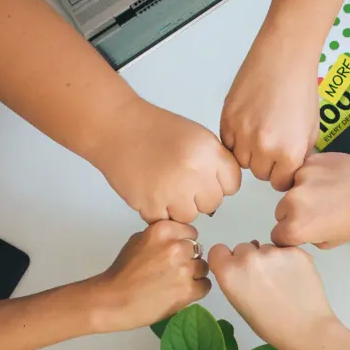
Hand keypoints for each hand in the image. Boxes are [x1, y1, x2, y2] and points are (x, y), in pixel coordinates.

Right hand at [87, 221, 210, 331]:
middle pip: (198, 250)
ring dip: (194, 275)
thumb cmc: (122, 272)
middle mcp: (176, 247)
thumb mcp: (137, 241)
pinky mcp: (189, 290)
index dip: (184, 243)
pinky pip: (205, 286)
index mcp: (163, 231)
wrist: (114, 301)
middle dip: (188, 259)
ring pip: (203, 268)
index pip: (190, 232)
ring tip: (176, 283)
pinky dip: (196, 290)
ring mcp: (184, 269)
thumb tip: (177, 239)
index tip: (175, 253)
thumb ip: (160, 237)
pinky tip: (181, 293)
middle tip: (173, 271)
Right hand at [99, 99, 241, 222]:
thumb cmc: (155, 129)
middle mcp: (194, 173)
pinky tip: (152, 191)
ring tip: (164, 186)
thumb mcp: (197, 136)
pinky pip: (166, 221)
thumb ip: (214, 161)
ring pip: (190, 216)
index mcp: (209, 152)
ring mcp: (172, 192)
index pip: (232, 184)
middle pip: (213, 203)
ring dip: (179, 207)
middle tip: (181, 182)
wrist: (118, 128)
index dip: (219, 183)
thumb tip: (223, 187)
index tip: (207, 178)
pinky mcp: (151, 206)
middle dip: (200, 196)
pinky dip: (159, 211)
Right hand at [208, 242, 335, 349]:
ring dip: (270, 259)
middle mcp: (248, 257)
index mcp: (229, 272)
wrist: (306, 329)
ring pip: (265, 248)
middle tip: (263, 280)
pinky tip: (295, 277)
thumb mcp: (239, 304)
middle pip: (243, 247)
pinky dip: (288, 260)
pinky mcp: (295, 250)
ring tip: (283, 281)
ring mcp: (273, 251)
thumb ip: (234, 279)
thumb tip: (241, 265)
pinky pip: (285, 249)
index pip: (218, 250)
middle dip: (250, 260)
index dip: (226, 259)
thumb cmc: (270, 325)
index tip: (236, 269)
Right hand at [220, 30, 319, 191]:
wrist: (284, 57)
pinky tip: (248, 124)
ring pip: (241, 161)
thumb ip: (300, 155)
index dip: (282, 173)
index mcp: (289, 152)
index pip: (280, 182)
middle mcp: (264, 147)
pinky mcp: (227, 120)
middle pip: (259, 174)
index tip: (282, 164)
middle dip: (266, 163)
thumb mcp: (312, 129)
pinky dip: (236, 139)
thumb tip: (290, 171)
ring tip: (260, 131)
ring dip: (249, 152)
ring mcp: (242, 134)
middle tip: (272, 142)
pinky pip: (227, 144)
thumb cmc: (300, 86)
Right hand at [272, 152, 349, 248]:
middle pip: (280, 211)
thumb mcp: (331, 241)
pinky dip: (311, 177)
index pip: (277, 235)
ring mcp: (300, 179)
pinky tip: (328, 181)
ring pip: (290, 190)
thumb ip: (308, 237)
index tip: (298, 231)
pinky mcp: (309, 162)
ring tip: (326, 194)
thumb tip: (300, 231)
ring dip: (302, 193)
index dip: (289, 235)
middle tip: (317, 212)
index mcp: (297, 227)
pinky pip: (301, 173)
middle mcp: (293, 202)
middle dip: (294, 213)